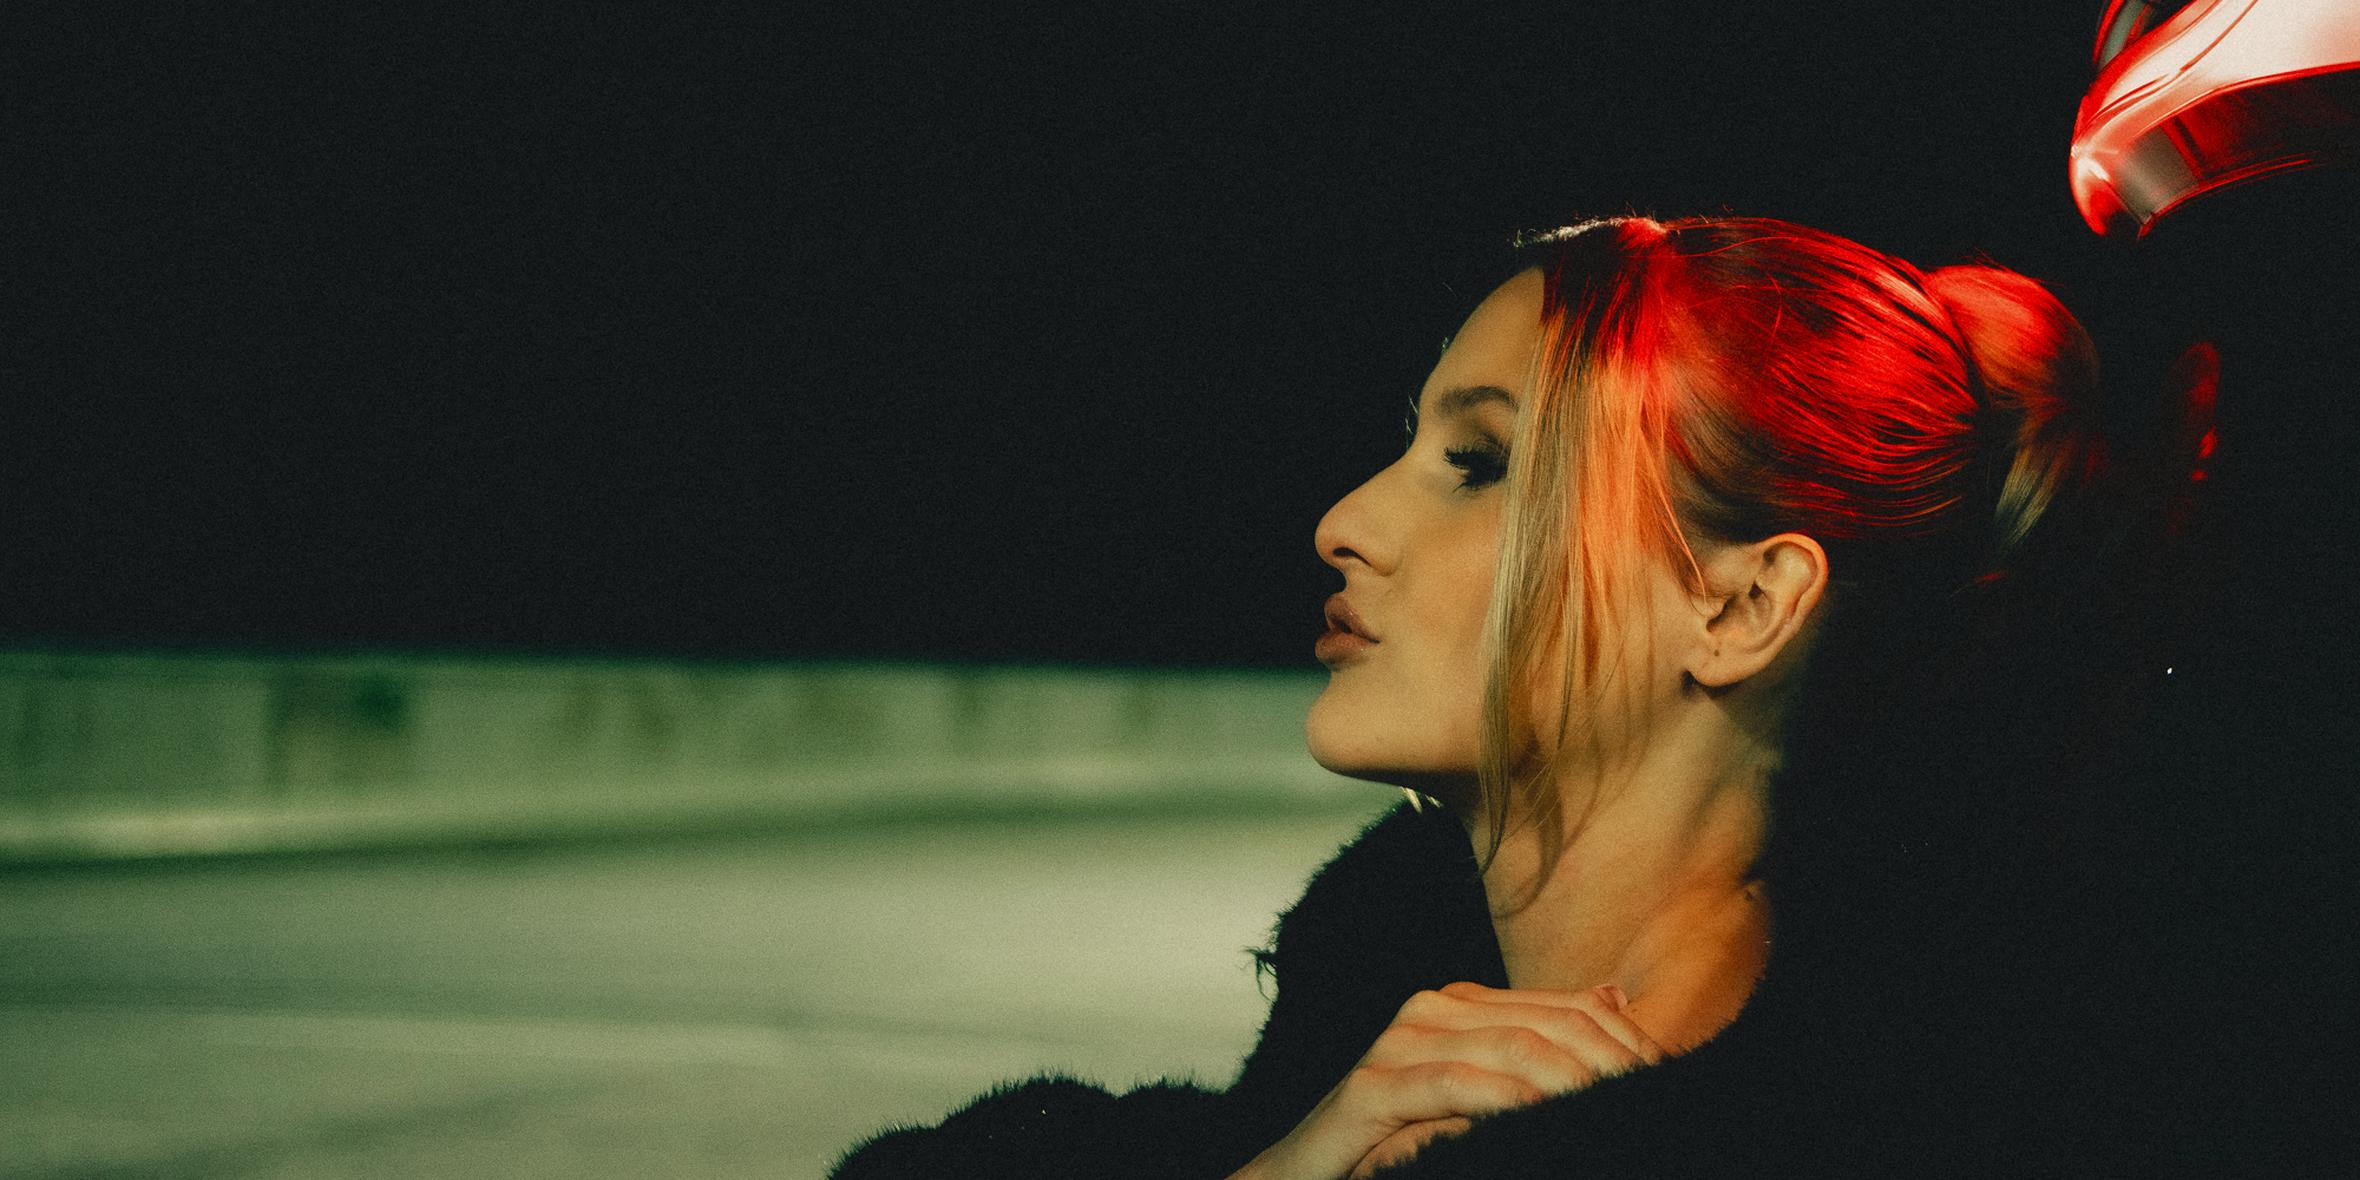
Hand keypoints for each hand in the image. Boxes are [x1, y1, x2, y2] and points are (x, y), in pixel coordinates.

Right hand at [1230, 982, 1663, 1179]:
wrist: (1303, 1178)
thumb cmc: (1397, 1145)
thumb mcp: (1482, 1100)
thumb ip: (1538, 1051)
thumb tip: (1614, 996)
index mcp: (1464, 1007)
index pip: (1566, 1009)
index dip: (1623, 1043)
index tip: (1670, 1079)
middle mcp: (1432, 1012)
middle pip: (1546, 1024)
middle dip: (1608, 1061)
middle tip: (1655, 1096)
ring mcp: (1398, 1044)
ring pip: (1509, 1048)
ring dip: (1571, 1080)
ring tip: (1617, 1108)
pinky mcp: (1370, 1087)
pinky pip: (1453, 1086)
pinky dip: (1506, 1101)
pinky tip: (1546, 1116)